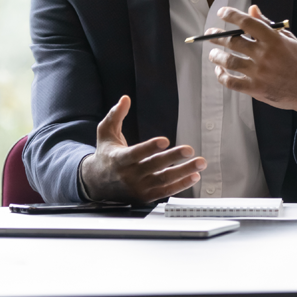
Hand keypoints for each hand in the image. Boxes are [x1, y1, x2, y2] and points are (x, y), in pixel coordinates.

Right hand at [80, 96, 205, 203]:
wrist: (96, 184)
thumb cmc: (105, 155)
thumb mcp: (105, 133)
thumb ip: (115, 115)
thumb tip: (125, 98)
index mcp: (119, 159)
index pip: (136, 153)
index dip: (150, 147)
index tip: (165, 140)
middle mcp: (129, 175)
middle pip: (154, 166)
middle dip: (173, 158)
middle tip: (189, 149)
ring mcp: (138, 188)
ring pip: (163, 180)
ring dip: (184, 172)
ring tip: (200, 163)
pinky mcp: (146, 197)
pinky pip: (165, 192)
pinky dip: (181, 185)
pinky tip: (194, 176)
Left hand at [208, 5, 296, 143]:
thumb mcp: (289, 39)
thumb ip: (268, 24)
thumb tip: (252, 9)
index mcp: (274, 40)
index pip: (247, 23)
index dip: (231, 15)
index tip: (222, 12)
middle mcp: (265, 55)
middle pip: (233, 42)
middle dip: (217, 36)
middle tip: (210, 35)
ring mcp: (259, 73)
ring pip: (228, 61)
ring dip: (216, 56)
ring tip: (213, 54)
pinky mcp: (255, 89)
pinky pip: (231, 82)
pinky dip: (221, 76)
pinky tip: (219, 71)